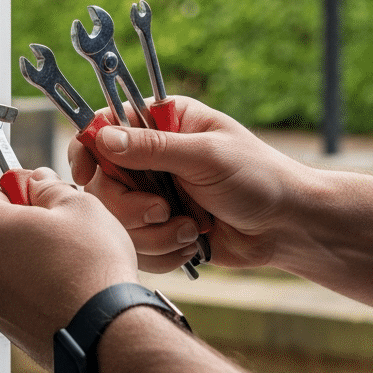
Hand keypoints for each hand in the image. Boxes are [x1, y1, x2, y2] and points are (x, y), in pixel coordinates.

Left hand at [0, 168, 138, 368]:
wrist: (105, 333)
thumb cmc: (91, 269)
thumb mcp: (78, 205)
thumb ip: (51, 187)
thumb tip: (41, 182)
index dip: (18, 189)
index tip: (40, 192)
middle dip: (25, 223)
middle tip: (62, 224)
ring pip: (7, 264)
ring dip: (30, 256)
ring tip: (70, 259)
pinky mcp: (8, 327)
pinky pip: (17, 294)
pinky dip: (35, 286)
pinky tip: (67, 285)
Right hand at [67, 97, 296, 272]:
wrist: (286, 228)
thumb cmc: (258, 178)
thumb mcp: (206, 156)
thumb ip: (154, 148)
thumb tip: (103, 137)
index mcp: (165, 121)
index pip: (106, 125)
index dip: (89, 148)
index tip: (86, 173)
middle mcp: (153, 155)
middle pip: (103, 180)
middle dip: (129, 204)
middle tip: (162, 211)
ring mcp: (154, 193)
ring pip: (116, 218)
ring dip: (151, 232)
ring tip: (188, 229)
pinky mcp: (160, 228)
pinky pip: (135, 244)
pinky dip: (160, 250)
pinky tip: (190, 243)